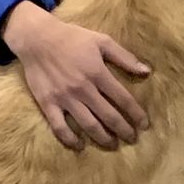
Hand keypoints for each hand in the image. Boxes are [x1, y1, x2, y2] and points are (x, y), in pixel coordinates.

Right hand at [1, 1, 149, 150]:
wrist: (37, 38)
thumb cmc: (72, 38)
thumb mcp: (101, 41)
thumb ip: (125, 57)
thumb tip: (147, 71)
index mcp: (98, 73)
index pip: (123, 99)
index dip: (136, 114)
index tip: (144, 124)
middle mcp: (83, 89)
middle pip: (108, 116)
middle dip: (123, 130)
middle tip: (132, 139)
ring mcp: (65, 98)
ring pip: (88, 125)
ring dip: (103, 138)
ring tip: (112, 145)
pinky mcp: (48, 104)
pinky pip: (60, 127)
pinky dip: (70, 139)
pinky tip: (79, 145)